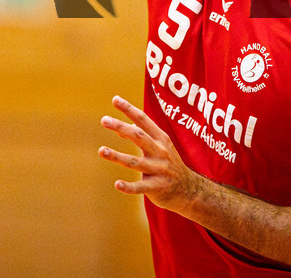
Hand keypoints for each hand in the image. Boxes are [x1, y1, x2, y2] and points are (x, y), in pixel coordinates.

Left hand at [99, 95, 202, 213]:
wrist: (189, 190)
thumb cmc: (169, 163)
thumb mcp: (159, 146)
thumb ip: (141, 136)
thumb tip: (118, 130)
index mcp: (161, 139)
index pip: (143, 120)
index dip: (129, 109)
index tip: (115, 99)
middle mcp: (160, 152)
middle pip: (138, 136)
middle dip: (121, 127)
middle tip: (104, 120)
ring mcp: (159, 170)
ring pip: (135, 162)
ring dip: (117, 156)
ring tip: (101, 150)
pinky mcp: (156, 188)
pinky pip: (140, 186)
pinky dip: (129, 186)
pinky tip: (117, 184)